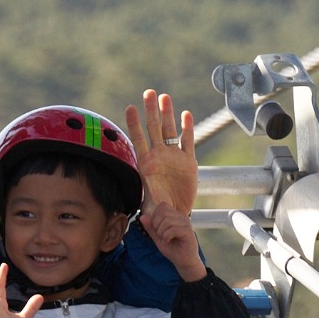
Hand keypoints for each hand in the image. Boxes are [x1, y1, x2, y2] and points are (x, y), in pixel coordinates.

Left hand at [126, 89, 208, 279]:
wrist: (178, 225)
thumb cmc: (160, 220)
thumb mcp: (152, 214)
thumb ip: (150, 212)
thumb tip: (147, 217)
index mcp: (146, 167)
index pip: (138, 141)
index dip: (134, 125)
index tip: (129, 108)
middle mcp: (159, 159)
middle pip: (153, 130)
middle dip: (151, 111)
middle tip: (148, 92)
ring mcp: (174, 159)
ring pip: (169, 131)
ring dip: (167, 114)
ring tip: (164, 97)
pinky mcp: (189, 163)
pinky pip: (188, 142)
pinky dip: (187, 129)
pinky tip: (186, 115)